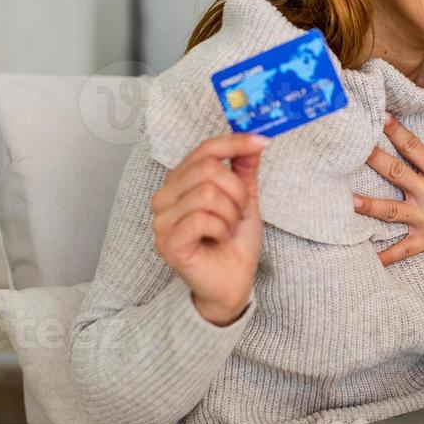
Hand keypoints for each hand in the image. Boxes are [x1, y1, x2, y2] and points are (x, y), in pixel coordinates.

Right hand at [151, 133, 268, 324]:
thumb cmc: (234, 243)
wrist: (232, 284)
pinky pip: (201, 219)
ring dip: (230, 214)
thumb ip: (244, 169)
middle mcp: (164, 198)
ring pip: (206, 194)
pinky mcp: (167, 242)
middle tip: (239, 213)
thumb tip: (254, 140)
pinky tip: (219, 239)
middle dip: (236, 192)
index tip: (261, 141)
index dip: (234, 143)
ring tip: (228, 229)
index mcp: (180, 183)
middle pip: (207, 169)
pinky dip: (221, 229)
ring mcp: (161, 221)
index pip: (204, 150)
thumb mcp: (244, 200)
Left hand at [353, 103, 423, 272]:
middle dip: (375, 161)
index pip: (414, 148)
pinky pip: (403, 250)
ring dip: (371, 206)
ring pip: (393, 211)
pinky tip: (369, 260)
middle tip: (352, 150)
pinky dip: (387, 256)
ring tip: (349, 201)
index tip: (381, 117)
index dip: (397, 132)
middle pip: (397, 174)